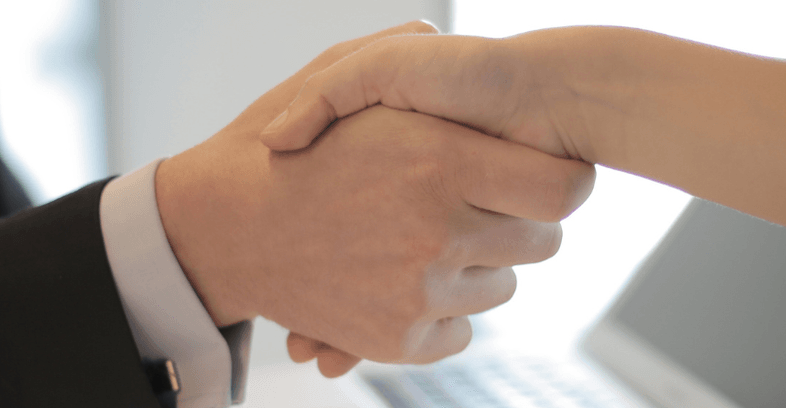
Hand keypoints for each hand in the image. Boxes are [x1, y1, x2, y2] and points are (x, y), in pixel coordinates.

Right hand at [156, 24, 594, 374]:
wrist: (220, 227)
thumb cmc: (282, 147)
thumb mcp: (335, 75)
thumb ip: (395, 53)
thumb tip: (436, 38)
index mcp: (439, 160)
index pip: (565, 188)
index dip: (561, 180)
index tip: (539, 174)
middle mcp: (438, 230)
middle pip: (540, 243)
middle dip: (515, 221)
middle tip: (478, 203)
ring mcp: (418, 291)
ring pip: (500, 286)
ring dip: (477, 266)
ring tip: (425, 237)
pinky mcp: (397, 339)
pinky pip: (460, 330)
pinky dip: (443, 312)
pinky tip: (406, 281)